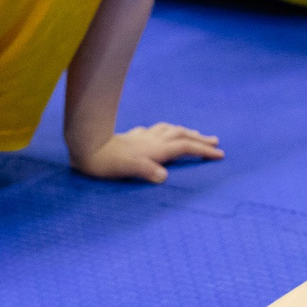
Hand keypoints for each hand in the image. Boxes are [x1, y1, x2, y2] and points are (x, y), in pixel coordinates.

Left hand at [71, 123, 224, 181]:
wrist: (86, 146)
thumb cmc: (106, 162)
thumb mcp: (127, 169)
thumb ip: (146, 171)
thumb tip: (163, 176)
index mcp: (157, 149)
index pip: (186, 147)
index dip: (204, 150)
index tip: (220, 155)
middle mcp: (153, 140)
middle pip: (182, 135)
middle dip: (200, 139)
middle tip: (215, 142)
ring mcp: (143, 136)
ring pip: (170, 130)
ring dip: (185, 132)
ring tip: (194, 134)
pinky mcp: (133, 136)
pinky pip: (155, 130)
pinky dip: (166, 131)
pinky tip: (161, 133)